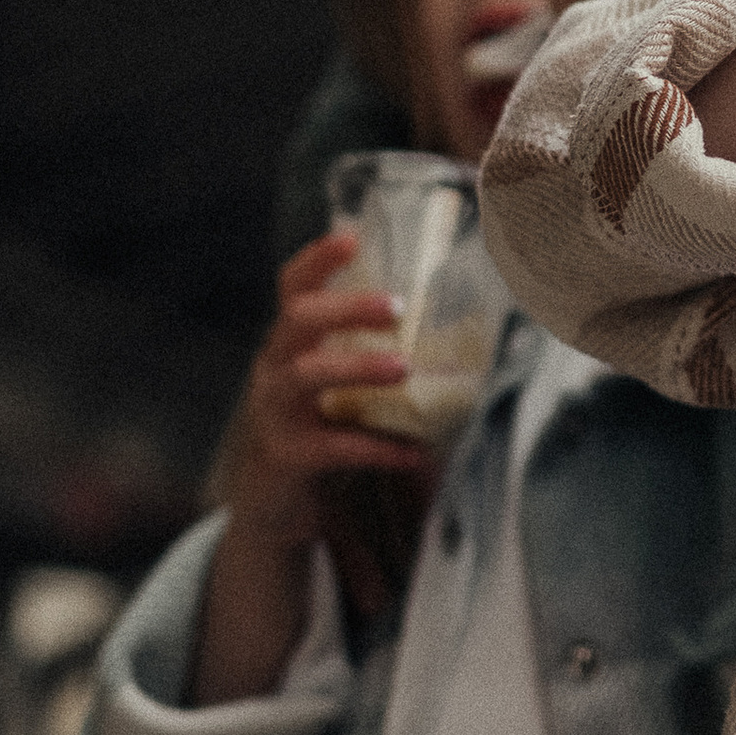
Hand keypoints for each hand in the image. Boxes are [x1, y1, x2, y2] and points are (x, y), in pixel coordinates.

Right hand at [220, 230, 434, 533]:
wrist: (273, 498)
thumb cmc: (319, 423)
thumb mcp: (334, 379)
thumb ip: (371, 350)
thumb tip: (462, 324)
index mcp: (291, 339)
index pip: (294, 285)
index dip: (318, 258)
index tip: (353, 236)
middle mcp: (275, 365)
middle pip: (299, 319)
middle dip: (347, 308)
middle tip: (397, 306)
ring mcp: (275, 409)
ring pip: (306, 376)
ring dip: (357, 368)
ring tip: (403, 368)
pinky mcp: (287, 454)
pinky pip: (332, 446)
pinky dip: (377, 447)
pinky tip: (416, 451)